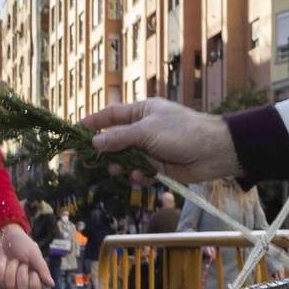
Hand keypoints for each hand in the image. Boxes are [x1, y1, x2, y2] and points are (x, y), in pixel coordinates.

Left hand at [0, 225, 50, 288]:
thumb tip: (52, 284)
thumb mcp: (35, 254)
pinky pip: (0, 279)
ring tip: (12, 260)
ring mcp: (9, 281)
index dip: (34, 284)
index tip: (34, 273)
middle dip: (22, 274)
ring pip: (11, 285)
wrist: (5, 235)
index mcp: (34, 278)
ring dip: (12, 269)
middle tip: (22, 263)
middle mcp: (22, 282)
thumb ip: (43, 269)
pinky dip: (2, 268)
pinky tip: (3, 261)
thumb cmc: (22, 243)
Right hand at [83, 100, 239, 183]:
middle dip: (106, 151)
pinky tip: (142, 177)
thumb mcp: (147, 131)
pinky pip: (140, 172)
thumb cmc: (182, 132)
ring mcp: (151, 149)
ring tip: (121, 169)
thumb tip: (95, 142)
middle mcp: (144, 129)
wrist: (213, 152)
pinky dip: (138, 175)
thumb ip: (120, 137)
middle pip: (115, 140)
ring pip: (126, 159)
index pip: (111, 115)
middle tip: (93, 160)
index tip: (75, 131)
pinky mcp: (159, 167)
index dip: (93, 122)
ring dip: (121, 166)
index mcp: (142, 112)